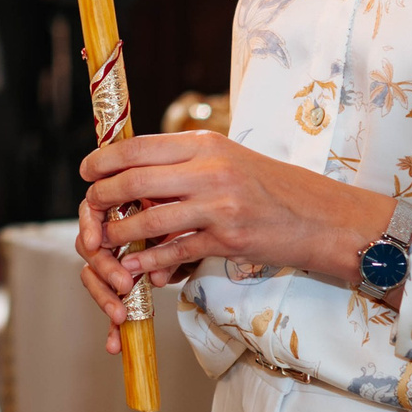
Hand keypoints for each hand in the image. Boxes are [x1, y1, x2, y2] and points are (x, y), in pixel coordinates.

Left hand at [73, 130, 392, 351]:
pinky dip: (150, 262)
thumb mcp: (228, 159)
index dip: (103, 159)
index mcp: (205, 144)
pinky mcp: (227, 240)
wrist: (325, 217)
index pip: (137, 146)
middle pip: (134, 181)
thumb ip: (185, 163)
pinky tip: (136, 268)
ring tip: (105, 241)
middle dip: (103, 198)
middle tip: (91, 209)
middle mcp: (209, 170)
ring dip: (120, 234)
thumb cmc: (273, 187)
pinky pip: (174, 252)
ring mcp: (218, 206)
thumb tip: (134, 174)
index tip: (86, 171)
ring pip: (148, 220)